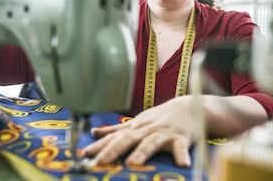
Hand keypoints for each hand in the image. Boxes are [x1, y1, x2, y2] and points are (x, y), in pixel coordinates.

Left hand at [83, 95, 197, 166]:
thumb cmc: (160, 118)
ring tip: (133, 163)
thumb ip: (116, 130)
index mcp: (135, 128)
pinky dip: (181, 155)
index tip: (84, 154)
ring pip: (151, 142)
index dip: (99, 145)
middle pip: (128, 139)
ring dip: (142, 152)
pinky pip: (181, 147)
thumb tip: (94, 132)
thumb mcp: (137, 122)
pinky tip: (183, 164)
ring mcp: (164, 133)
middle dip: (113, 150)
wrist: (189, 107)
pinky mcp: (181, 137)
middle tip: (100, 161)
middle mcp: (147, 129)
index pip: (114, 137)